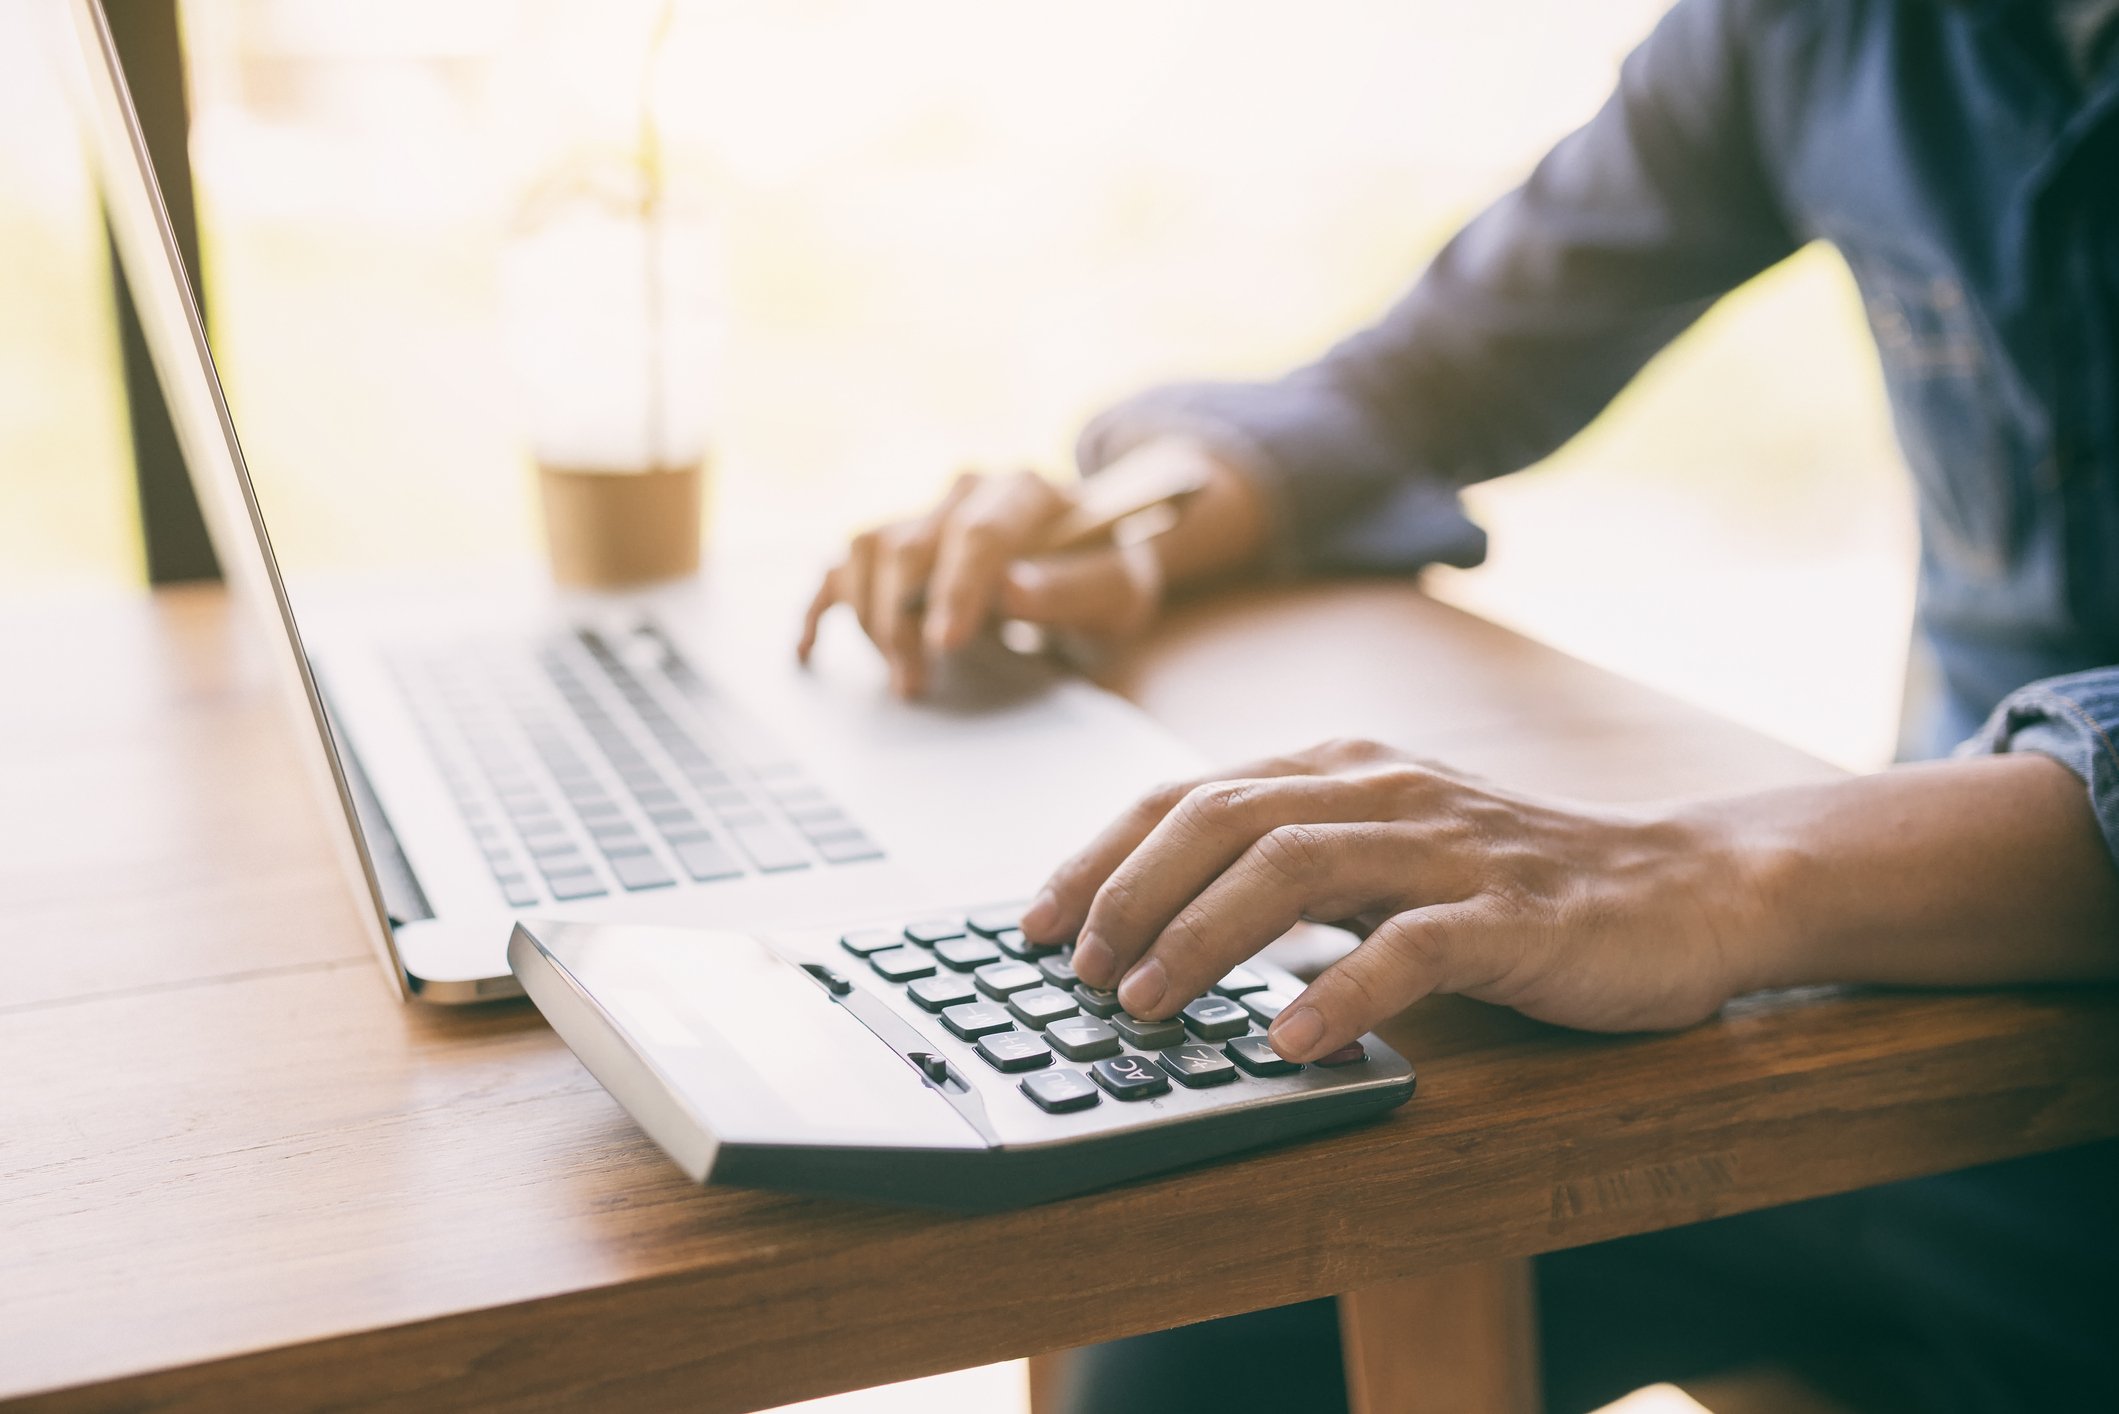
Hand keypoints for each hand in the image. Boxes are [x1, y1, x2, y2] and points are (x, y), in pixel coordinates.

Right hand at [795, 469, 1160, 697]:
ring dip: (869, 617)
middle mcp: (966, 489)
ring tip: (900, 674)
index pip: (978, 533)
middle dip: (904, 621)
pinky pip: (841, 565)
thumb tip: (1012, 589)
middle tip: (915, 685)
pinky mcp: (899, 542)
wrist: (1097, 556)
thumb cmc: (1109, 576)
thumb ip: (1075, 587)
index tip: (946, 643)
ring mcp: (926, 510)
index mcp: (1025, 490)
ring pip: (866, 551)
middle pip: (909, 545)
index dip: (956, 588)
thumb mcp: (1120, 591)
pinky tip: (807, 652)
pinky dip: (819, 608)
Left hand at [1017, 738, 1755, 1060]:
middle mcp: (1382, 789)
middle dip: (1130, 893)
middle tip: (1075, 971)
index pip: (1189, 795)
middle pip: (1222, 817)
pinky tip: (1290, 1041)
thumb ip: (1291, 872)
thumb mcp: (1383, 857)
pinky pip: (1411, 945)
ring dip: (1204, 938)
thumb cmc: (1510, 886)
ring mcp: (1448, 846)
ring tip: (1145, 1006)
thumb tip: (1160, 932)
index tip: (1032, 921)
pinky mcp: (1512, 912)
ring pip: (1296, 866)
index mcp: (1340, 771)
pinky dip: (1342, 991)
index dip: (1101, 855)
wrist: (1682, 889)